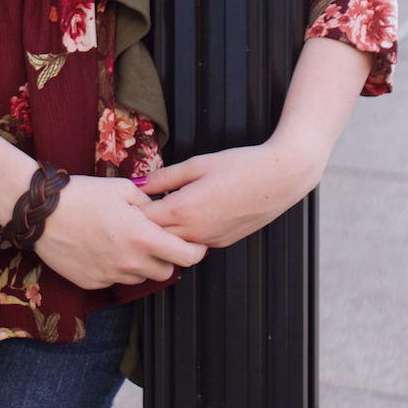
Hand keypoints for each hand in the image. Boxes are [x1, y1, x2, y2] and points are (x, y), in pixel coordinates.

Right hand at [0, 114, 204, 289]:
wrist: (43, 213)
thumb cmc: (82, 195)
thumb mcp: (121, 189)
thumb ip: (147, 203)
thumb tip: (159, 209)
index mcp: (143, 238)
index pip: (186, 257)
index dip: (195, 251)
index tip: (195, 245)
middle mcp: (130, 263)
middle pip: (165, 271)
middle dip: (166, 257)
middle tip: (155, 239)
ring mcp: (111, 276)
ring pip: (140, 277)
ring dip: (141, 263)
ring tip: (124, 240)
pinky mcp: (93, 284)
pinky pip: (115, 280)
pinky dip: (116, 267)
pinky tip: (103, 247)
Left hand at [137, 141, 317, 248]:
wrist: (280, 178)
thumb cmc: (241, 165)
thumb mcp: (198, 164)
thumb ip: (166, 176)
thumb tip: (141, 184)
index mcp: (185, 209)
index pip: (144, 221)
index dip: (133, 210)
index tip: (128, 200)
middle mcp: (196, 232)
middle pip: (156, 237)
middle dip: (145, 224)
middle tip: (138, 208)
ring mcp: (211, 241)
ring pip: (175, 244)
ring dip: (165, 232)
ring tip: (162, 209)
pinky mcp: (223, 242)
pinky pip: (195, 242)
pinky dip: (185, 233)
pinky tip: (188, 214)